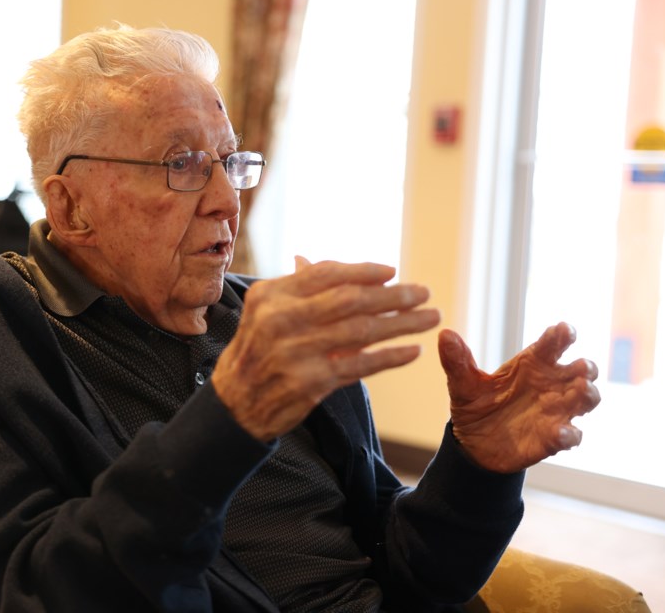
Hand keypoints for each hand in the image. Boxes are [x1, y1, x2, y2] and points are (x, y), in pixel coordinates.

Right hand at [212, 257, 440, 441]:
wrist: (234, 404)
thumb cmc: (255, 352)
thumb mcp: (264, 313)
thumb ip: (294, 290)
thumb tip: (311, 260)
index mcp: (271, 295)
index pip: (326, 273)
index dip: (363, 271)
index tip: (392, 272)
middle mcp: (281, 320)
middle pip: (350, 299)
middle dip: (394, 295)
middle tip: (423, 291)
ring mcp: (296, 352)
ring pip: (362, 331)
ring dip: (402, 323)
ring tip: (430, 316)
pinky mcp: (311, 382)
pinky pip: (360, 365)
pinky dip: (390, 357)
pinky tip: (412, 350)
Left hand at [438, 322, 599, 472]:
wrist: (473, 444)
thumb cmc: (475, 405)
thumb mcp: (463, 383)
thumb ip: (457, 361)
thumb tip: (444, 334)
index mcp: (531, 364)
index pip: (553, 344)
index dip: (563, 335)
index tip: (565, 330)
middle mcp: (550, 384)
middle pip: (581, 370)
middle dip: (585, 367)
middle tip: (580, 368)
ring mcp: (555, 411)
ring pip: (586, 399)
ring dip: (588, 394)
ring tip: (581, 390)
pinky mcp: (553, 437)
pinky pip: (571, 435)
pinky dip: (570, 434)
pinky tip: (562, 433)